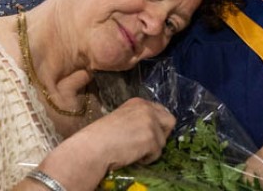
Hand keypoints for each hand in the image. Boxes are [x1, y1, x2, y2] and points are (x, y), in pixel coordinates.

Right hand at [40, 97, 176, 189]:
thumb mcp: (121, 119)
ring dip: (152, 149)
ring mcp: (151, 123)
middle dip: (163, 134)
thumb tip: (151, 128)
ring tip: (134, 152)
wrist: (92, 148)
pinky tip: (133, 157)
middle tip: (149, 144)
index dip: (158, 124)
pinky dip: (147, 159)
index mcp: (138, 102)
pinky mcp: (151, 138)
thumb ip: (137, 119)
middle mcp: (147, 108)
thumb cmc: (100, 136)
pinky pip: (157, 153)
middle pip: (170, 121)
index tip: (149, 134)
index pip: (161, 110)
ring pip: (163, 140)